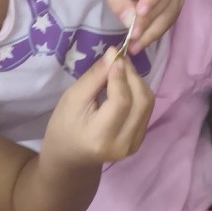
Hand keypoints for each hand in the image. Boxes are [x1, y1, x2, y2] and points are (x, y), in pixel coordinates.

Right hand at [43, 49, 153, 167]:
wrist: (70, 157)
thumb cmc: (65, 125)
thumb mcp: (72, 98)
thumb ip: (95, 76)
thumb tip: (114, 53)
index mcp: (101, 136)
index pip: (121, 101)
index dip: (121, 75)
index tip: (115, 56)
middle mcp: (122, 144)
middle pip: (141, 101)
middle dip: (132, 75)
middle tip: (119, 60)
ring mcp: (133, 145)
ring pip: (147, 103)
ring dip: (137, 82)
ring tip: (121, 71)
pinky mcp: (139, 141)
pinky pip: (146, 110)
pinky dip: (138, 92)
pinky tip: (125, 86)